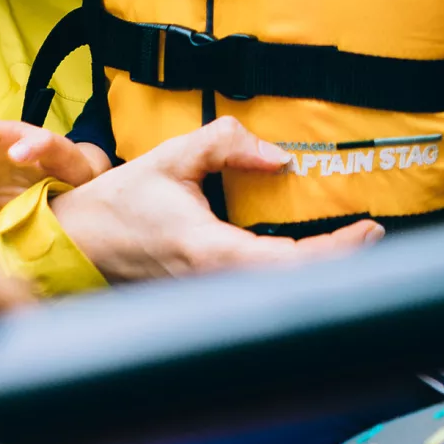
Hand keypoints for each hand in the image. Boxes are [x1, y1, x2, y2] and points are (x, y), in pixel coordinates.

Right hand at [50, 116, 384, 280]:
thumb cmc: (117, 205)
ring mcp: (210, 298)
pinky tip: (306, 254)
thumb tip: (278, 156)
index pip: (289, 262)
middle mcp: (214, 284)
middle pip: (294, 286)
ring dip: (315, 270)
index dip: (336, 252)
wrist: (74, 244)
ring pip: (277, 294)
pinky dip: (289, 275)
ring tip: (348, 242)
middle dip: (338, 263)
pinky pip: (257, 292)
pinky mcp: (206, 299)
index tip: (368, 230)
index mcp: (209, 251)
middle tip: (368, 235)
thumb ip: (226, 143)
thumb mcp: (171, 158)